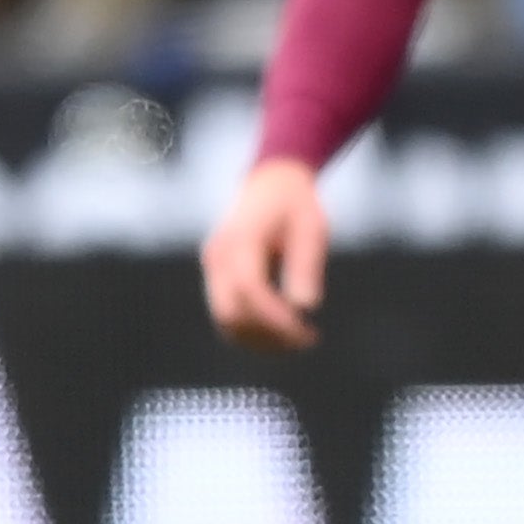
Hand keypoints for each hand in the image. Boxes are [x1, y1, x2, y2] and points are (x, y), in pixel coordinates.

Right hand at [200, 156, 328, 351]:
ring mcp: (212, 268)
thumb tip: (306, 307)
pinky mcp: (216, 278)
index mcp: (241, 238)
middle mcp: (218, 255)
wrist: (271, 183)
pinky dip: (251, 331)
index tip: (304, 328)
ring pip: (225, 320)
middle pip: (230, 312)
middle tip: (308, 340)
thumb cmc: (296, 204)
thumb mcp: (311, 227)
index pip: (249, 288)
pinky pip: (227, 314)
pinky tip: (282, 334)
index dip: (274, 316)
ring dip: (259, 339)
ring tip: (300, 341)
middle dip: (267, 334)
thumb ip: (306, 265)